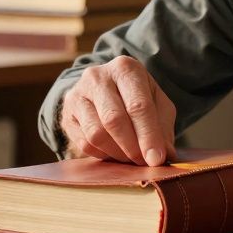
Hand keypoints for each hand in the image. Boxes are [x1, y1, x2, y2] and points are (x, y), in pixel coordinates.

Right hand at [60, 56, 177, 165]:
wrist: (103, 90)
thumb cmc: (135, 96)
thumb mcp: (156, 102)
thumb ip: (163, 127)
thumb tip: (165, 154)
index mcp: (125, 68)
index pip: (138, 105)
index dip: (148, 136)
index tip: (157, 159)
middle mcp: (97, 77)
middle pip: (114, 120)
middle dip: (132, 147)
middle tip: (144, 163)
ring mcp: (78, 95)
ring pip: (96, 134)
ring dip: (117, 153)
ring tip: (131, 158)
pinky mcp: (67, 115)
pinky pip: (85, 143)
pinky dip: (103, 155)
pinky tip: (114, 153)